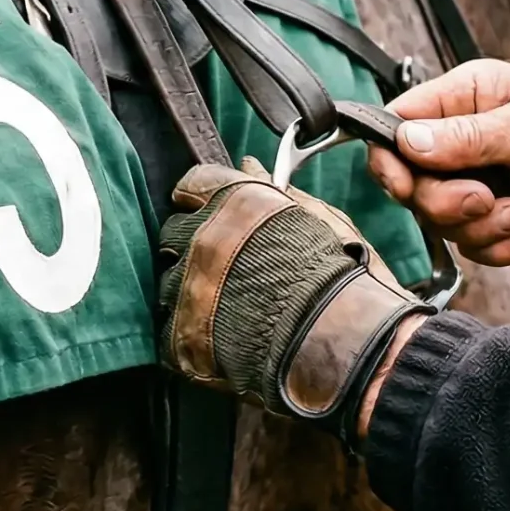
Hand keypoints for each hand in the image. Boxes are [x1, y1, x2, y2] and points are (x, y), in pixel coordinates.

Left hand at [157, 163, 424, 446]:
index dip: (201, 204)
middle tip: (226, 269)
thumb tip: (248, 165)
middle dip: (193, 248)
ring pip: (167, 282)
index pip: (188, 188)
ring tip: (229, 309)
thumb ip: (275, 192)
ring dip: (189, 292)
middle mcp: (202, 238)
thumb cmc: (341, 280)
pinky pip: (169, 329)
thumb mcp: (320, 221)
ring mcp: (186, 289)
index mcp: (234, 202)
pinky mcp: (180, 337)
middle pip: (172, 234)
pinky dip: (190, 334)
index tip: (212, 217)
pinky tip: (220, 338)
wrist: (340, 345)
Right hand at [364, 60, 509, 266]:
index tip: (406, 187)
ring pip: (441, 219)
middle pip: (413, 183)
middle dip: (446, 203)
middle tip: (485, 201)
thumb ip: (467, 138)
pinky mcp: (499, 213)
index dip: (391, 161)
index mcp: (465, 97)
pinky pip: (473, 242)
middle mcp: (463, 137)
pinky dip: (501, 246)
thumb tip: (406, 142)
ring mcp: (480, 177)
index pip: (397, 126)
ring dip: (480, 228)